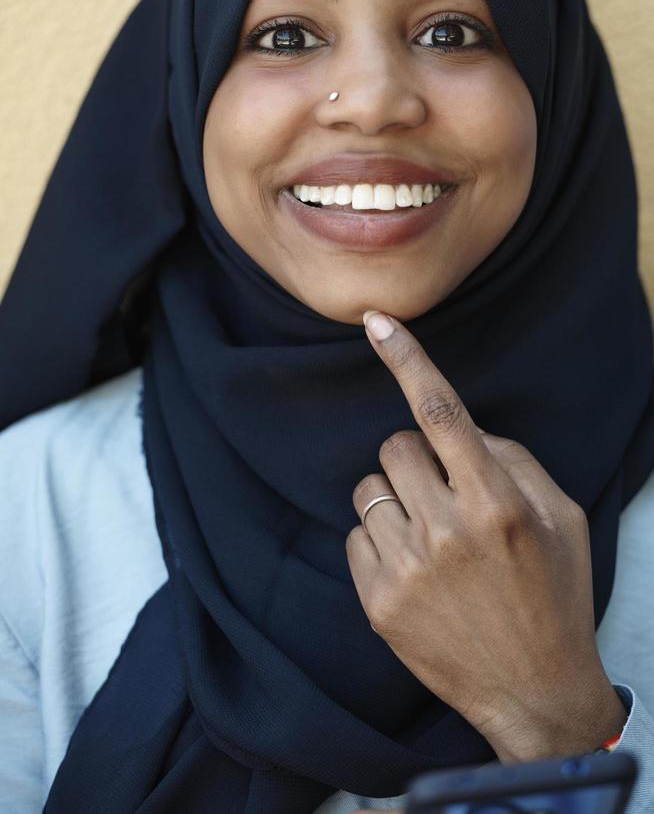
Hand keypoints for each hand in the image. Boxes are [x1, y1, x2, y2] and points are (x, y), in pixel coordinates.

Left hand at [345, 311, 625, 761]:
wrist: (533, 691)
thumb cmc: (554, 595)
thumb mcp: (561, 518)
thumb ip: (513, 460)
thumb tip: (465, 431)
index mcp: (496, 500)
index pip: (440, 411)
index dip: (406, 359)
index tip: (376, 322)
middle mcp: (446, 529)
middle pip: (394, 447)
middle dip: (416, 460)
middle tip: (443, 495)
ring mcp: (407, 568)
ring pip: (368, 489)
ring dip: (395, 499)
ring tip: (429, 536)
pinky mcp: (378, 601)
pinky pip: (354, 536)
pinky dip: (379, 540)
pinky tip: (413, 569)